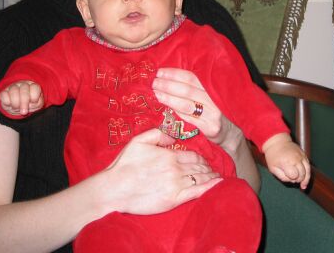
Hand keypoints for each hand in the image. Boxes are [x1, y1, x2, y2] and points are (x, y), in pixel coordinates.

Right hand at [0, 80, 43, 115]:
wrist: (18, 108)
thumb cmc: (30, 104)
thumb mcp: (37, 105)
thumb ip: (37, 103)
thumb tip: (31, 103)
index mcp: (33, 86)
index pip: (35, 87)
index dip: (34, 97)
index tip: (34, 103)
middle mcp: (23, 84)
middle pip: (24, 90)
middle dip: (24, 102)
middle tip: (24, 112)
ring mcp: (13, 87)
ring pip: (14, 91)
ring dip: (15, 103)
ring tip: (16, 109)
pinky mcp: (4, 92)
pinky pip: (4, 95)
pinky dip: (7, 102)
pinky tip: (9, 105)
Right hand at [104, 128, 221, 214]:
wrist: (114, 190)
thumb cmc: (124, 165)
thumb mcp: (138, 141)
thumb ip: (157, 134)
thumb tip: (173, 136)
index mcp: (169, 154)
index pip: (192, 155)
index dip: (200, 157)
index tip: (204, 160)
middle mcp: (175, 168)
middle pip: (199, 166)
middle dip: (207, 167)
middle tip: (212, 168)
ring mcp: (176, 184)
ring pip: (200, 178)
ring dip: (211, 176)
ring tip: (216, 176)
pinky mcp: (174, 199)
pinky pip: (198, 192)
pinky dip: (211, 187)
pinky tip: (219, 184)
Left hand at [152, 68, 241, 153]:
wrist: (231, 134)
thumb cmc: (215, 111)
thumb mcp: (209, 96)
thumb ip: (194, 87)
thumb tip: (169, 77)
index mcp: (213, 88)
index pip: (191, 77)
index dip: (174, 73)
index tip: (160, 71)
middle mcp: (214, 100)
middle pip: (187, 90)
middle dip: (168, 84)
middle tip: (154, 82)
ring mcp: (213, 114)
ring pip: (186, 104)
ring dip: (168, 98)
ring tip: (156, 93)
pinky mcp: (210, 128)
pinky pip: (189, 119)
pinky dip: (176, 112)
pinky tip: (166, 108)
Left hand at [263, 133, 310, 188]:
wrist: (277, 142)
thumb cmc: (273, 156)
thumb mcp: (273, 168)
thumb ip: (282, 177)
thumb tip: (292, 181)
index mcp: (286, 162)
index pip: (294, 175)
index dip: (292, 179)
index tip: (288, 177)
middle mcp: (295, 159)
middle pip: (302, 174)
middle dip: (298, 179)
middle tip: (293, 180)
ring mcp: (301, 156)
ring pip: (307, 170)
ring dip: (306, 179)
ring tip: (303, 186)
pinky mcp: (304, 154)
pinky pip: (308, 165)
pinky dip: (308, 173)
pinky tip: (305, 179)